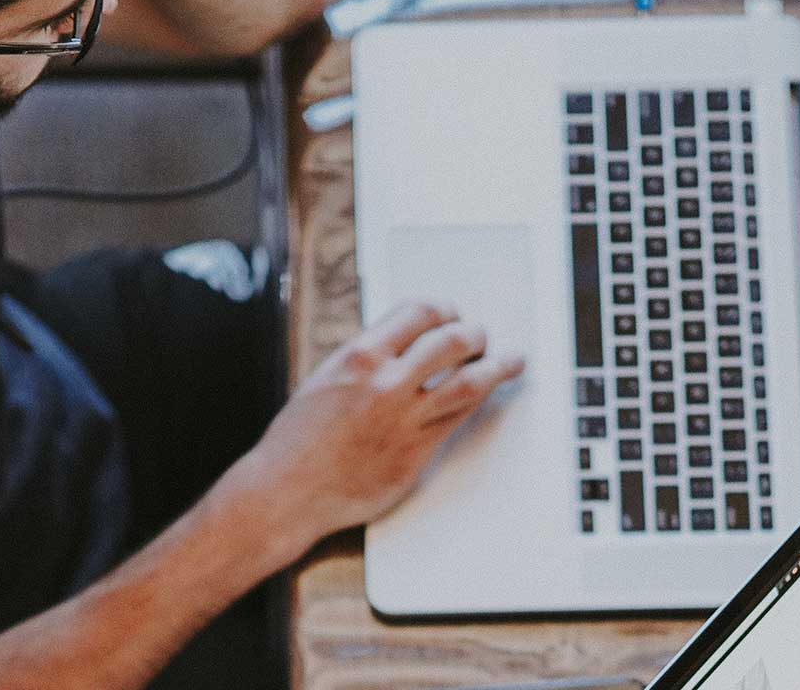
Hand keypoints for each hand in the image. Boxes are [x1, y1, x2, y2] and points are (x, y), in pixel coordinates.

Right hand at [225, 301, 525, 557]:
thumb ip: (368, 358)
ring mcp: (405, 419)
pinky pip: (459, 418)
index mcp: (360, 356)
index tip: (451, 313)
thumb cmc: (299, 437)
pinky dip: (478, 401)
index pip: (419, 312)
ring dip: (497, 366)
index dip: (444, 309)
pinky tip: (487, 394)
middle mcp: (386, 383)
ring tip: (512, 360)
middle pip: (452, 341)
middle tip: (481, 336)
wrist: (288, 491)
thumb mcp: (327, 377)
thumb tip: (405, 341)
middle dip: (474, 333)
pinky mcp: (417, 453)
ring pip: (469, 382)